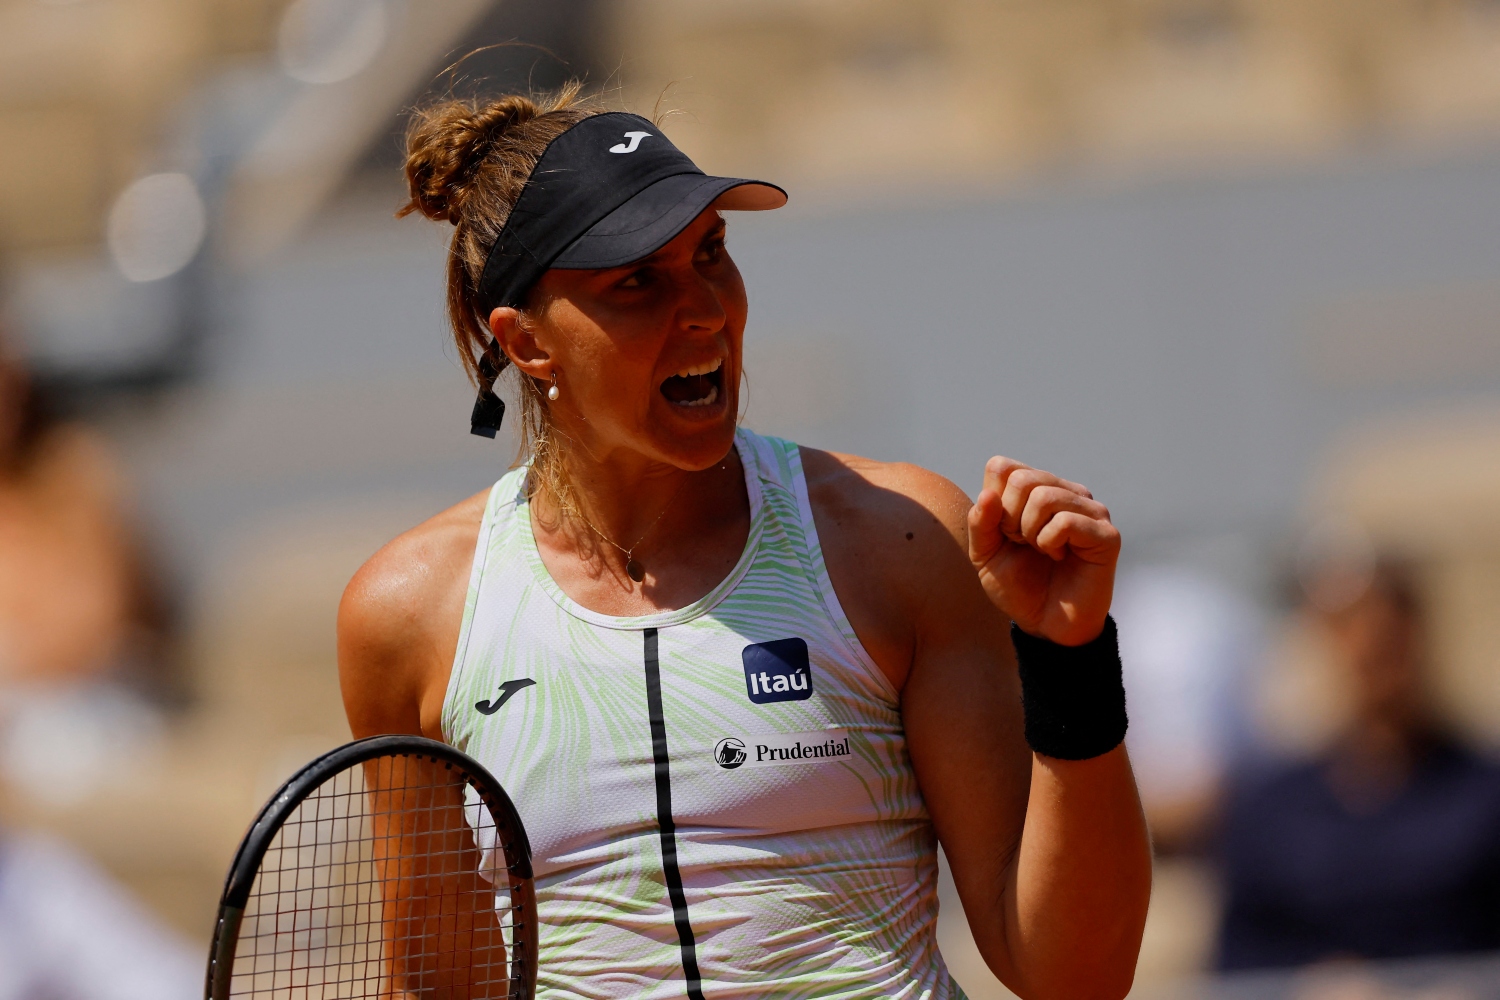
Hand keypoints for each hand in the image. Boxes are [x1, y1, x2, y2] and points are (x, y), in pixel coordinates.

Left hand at [967, 456, 1118, 645]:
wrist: (1046, 624)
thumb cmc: (1019, 586)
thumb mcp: (986, 554)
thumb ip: (980, 523)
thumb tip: (987, 494)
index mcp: (1037, 489)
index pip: (1003, 467)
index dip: (993, 502)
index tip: (1004, 532)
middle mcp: (1066, 492)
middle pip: (1022, 479)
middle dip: (1010, 518)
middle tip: (1021, 543)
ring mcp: (1090, 510)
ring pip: (1044, 496)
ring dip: (1030, 532)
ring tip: (1041, 550)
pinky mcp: (1106, 534)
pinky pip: (1065, 521)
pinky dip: (1050, 543)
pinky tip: (1060, 557)